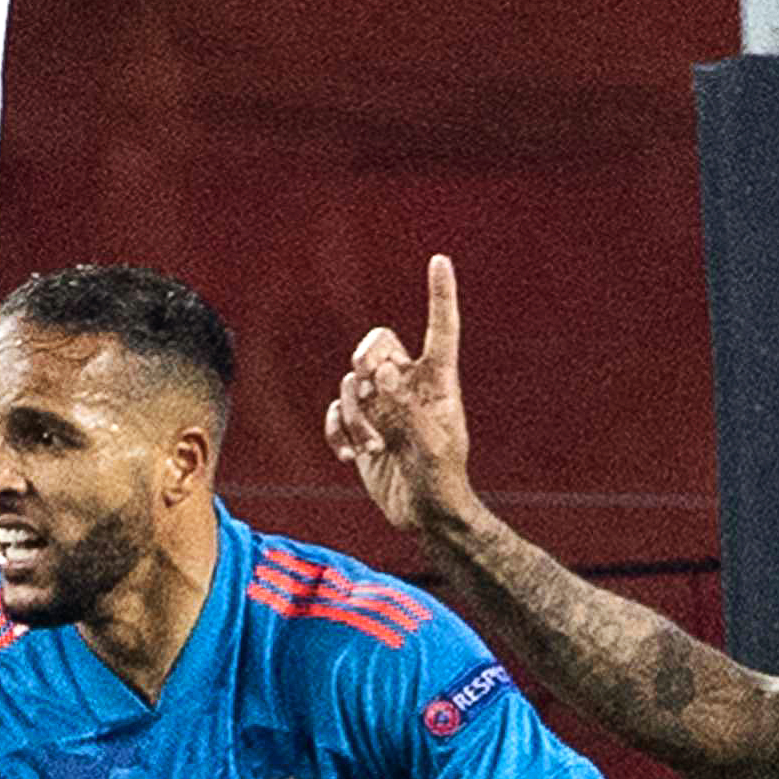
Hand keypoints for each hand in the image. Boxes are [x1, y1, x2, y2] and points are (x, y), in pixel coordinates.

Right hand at [323, 253, 475, 539]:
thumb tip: (379, 373)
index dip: (439, 295)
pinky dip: (337, 431)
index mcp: (438, 382)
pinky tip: (350, 456)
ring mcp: (383, 406)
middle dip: (367, 359)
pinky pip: (336, 411)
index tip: (439, 261)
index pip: (441, 329)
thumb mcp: (431, 443)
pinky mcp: (362, 428)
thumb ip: (405, 406)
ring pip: (352, 385)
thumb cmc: (442, 481)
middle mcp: (409, 386)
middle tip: (368, 382)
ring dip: (355, 416)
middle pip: (379, 345)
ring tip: (373, 448)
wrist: (425, 517)